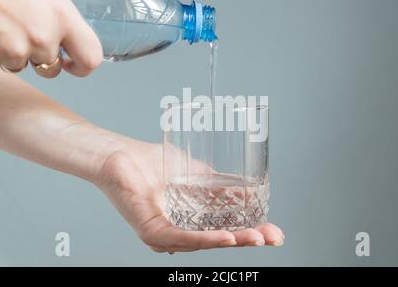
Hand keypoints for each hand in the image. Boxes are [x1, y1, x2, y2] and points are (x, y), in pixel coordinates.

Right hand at [0, 0, 102, 76]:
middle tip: (25, 31)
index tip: (73, 62)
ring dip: (13, 51)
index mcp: (60, 16)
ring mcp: (13, 50)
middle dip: (42, 57)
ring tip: (0, 21)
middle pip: (51, 66)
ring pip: (20, 65)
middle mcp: (42, 38)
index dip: (83, 65)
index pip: (90, 57)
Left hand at [94, 140, 284, 252]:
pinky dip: (206, 240)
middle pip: (219, 241)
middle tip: (274, 237)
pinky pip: (182, 239)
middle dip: (250, 240)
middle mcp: (179, 233)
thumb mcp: (196, 174)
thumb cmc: (153, 163)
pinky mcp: (151, 232)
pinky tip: (227, 237)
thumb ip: (219, 185)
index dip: (252, 232)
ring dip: (233, 240)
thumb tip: (249, 190)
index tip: (276, 231)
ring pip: (204, 243)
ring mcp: (165, 235)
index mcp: (191, 222)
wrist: (121, 154)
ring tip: (257, 237)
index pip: (225, 231)